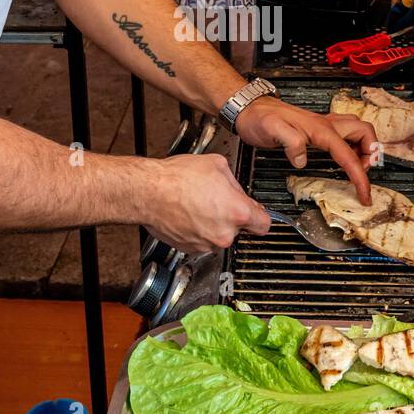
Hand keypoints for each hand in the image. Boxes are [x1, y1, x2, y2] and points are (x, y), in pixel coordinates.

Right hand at [138, 154, 270, 253]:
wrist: (149, 192)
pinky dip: (198, 230)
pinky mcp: (191, 248)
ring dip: (214, 224)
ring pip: (220, 235)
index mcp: (237, 212)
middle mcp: (224, 233)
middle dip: (232, 216)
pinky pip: (202, 240)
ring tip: (198, 204)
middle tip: (217, 200)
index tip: (257, 214)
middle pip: (240, 229)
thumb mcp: (217, 165)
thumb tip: (238, 192)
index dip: (260, 216)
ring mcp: (206, 243)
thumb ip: (235, 184)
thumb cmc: (177, 178)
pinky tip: (188, 213)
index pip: (265, 224)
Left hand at [235, 97, 377, 205]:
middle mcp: (327, 125)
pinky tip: (343, 156)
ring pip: (358, 131)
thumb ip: (290, 142)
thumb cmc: (260, 118)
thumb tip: (302, 159)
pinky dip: (353, 145)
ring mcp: (324, 126)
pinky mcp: (318, 130)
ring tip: (357, 165)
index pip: (349, 155)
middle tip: (362, 171)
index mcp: (321, 129)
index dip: (360, 177)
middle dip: (371, 152)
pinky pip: (346, 134)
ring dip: (364, 147)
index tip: (364, 194)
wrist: (251, 109)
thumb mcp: (272, 129)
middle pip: (365, 133)